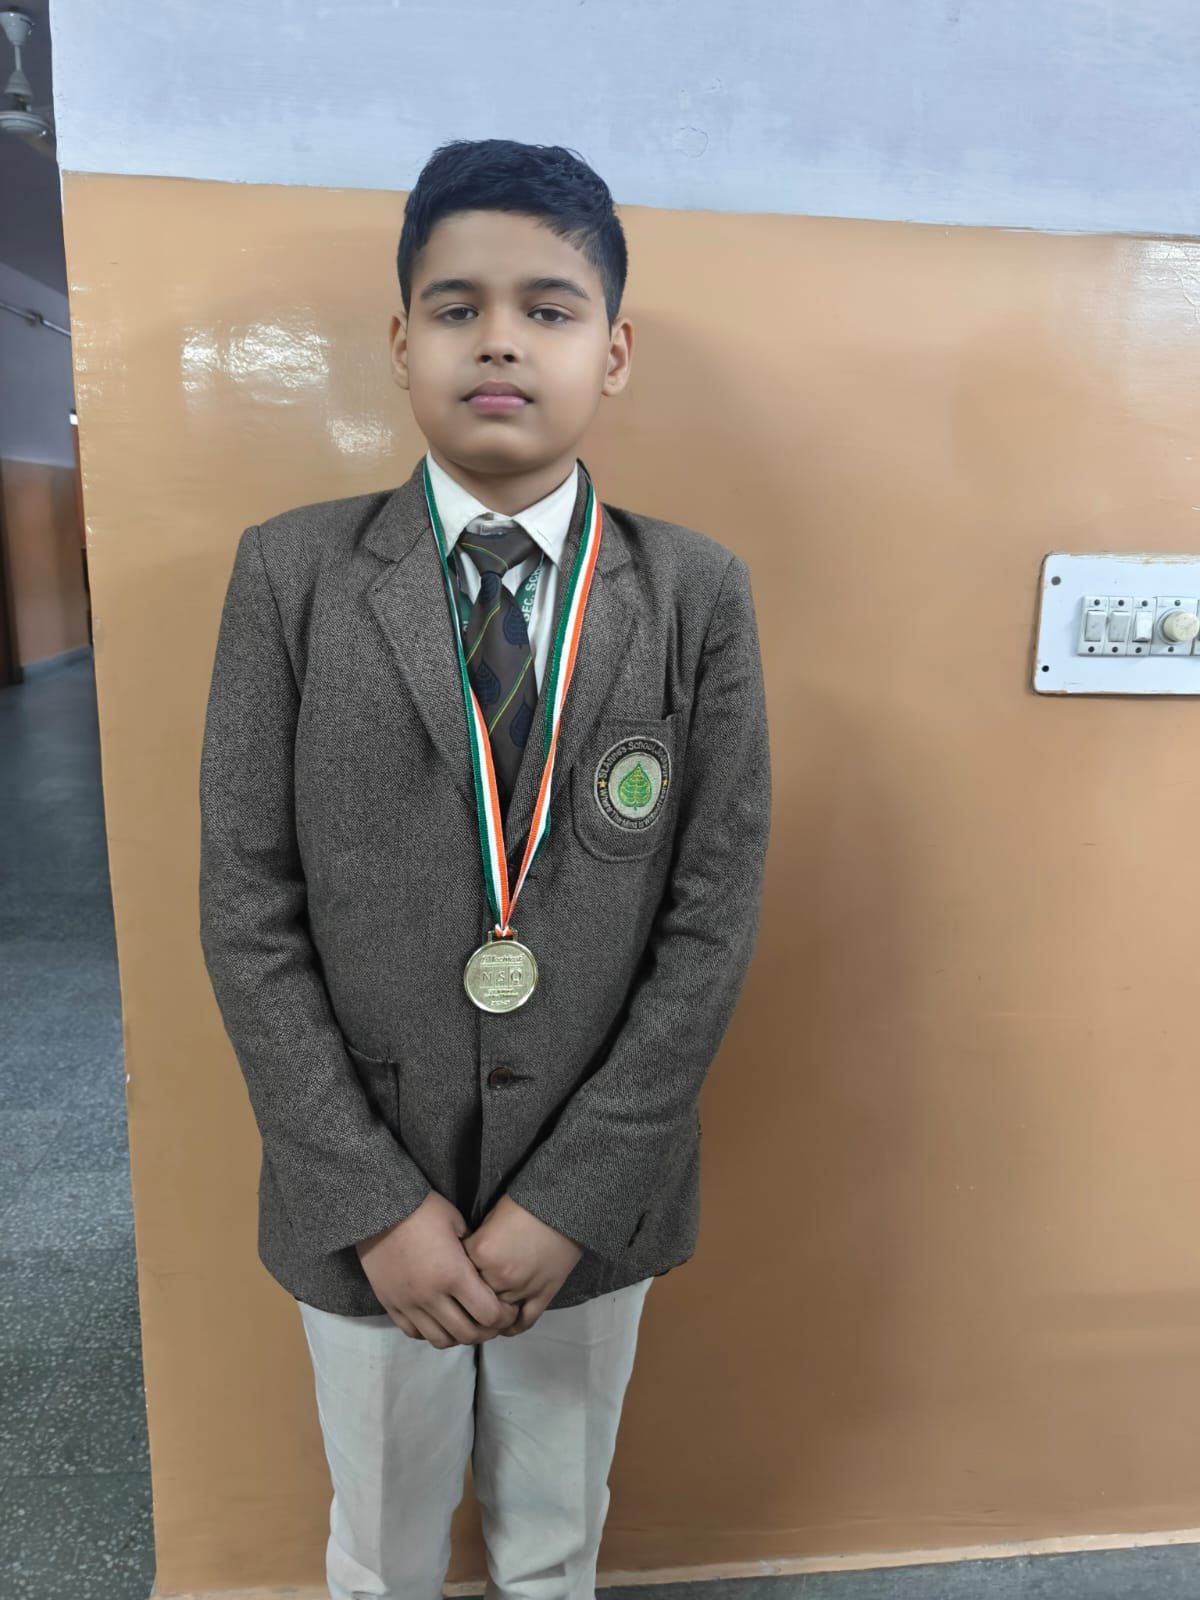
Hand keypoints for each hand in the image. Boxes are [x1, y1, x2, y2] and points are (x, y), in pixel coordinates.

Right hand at [355, 1191, 520, 1347]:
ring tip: (466, 1322)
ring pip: (440, 1340)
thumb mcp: (457, 1223)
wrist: (378, 1209)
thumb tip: (483, 1269)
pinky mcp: (390, 1305)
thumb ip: (473, 1251)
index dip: (505, 1317)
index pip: (488, 1314)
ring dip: (459, 1336)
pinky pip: (414, 1333)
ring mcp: (409, 1304)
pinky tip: (438, 1320)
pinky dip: (431, 1332)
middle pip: (467, 1334)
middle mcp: (432, 1297)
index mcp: (454, 1275)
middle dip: (487, 1332)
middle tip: (492, 1321)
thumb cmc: (424, 1209)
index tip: (509, 1309)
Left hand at [462, 1195, 583, 1335]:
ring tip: (487, 1307)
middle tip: (471, 1290)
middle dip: (472, 1293)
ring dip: (491, 1310)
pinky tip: (506, 1325)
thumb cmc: (526, 1204)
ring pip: (497, 1312)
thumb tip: (469, 1261)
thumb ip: (477, 1244)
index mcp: (481, 1252)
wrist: (564, 1204)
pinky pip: (524, 1321)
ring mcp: (522, 1288)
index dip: (456, 1270)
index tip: (457, 1270)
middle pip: (474, 1295)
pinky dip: (513, 1326)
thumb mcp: (491, 1217)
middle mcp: (498, 1274)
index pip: (456, 1270)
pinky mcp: (543, 1294)